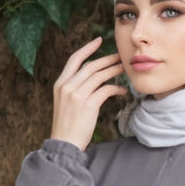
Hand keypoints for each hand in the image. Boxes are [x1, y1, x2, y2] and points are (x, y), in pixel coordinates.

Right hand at [49, 35, 127, 152]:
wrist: (64, 144)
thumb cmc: (67, 127)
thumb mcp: (65, 103)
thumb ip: (74, 89)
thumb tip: (91, 79)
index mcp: (60, 84)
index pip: (74, 59)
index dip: (88, 48)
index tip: (99, 41)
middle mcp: (67, 86)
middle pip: (90, 66)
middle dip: (107, 60)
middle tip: (119, 57)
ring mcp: (77, 95)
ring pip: (99, 76)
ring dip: (113, 71)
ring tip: (123, 69)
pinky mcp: (88, 105)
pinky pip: (106, 90)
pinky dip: (115, 89)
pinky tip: (122, 91)